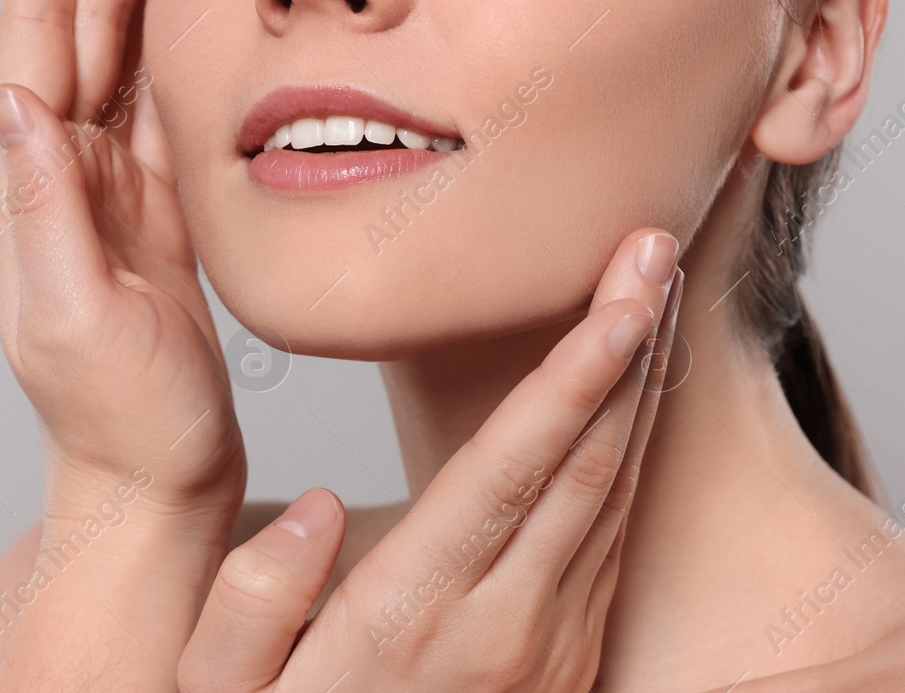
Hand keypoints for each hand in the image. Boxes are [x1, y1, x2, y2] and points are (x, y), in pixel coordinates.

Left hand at [0, 0, 242, 520]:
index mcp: (27, 193)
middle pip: (83, 31)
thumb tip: (12, 98)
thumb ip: (44, 210)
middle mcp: (58, 176)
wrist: (153, 479)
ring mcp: (108, 188)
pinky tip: (193, 7)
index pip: (32, 47)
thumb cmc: (118, 420)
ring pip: (124, 54)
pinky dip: (176, 44)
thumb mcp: (75, 320)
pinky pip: (161, 103)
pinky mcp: (154, 207)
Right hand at [177, 228, 683, 692]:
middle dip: (630, 347)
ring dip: (641, 391)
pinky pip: (615, 538)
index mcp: (415, 614)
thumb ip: (251, 609)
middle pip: (589, 463)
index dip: (575, 374)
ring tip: (652, 298)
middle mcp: (506, 626)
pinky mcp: (572, 659)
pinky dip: (630, 454)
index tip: (622, 294)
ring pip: (617, 496)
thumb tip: (313, 511)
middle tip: (654, 252)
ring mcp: (553, 646)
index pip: (513, 468)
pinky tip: (630, 400)